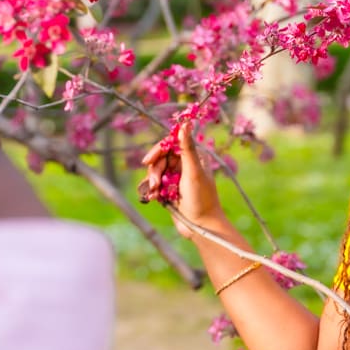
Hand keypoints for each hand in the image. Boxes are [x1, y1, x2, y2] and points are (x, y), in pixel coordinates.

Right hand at [139, 122, 225, 238]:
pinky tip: (155, 197)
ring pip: (156, 172)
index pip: (171, 144)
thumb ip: (187, 148)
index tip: (148, 160)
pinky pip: (155, 185)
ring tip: (157, 192)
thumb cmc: (202, 199)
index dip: (158, 150)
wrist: (201, 227)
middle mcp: (185, 165)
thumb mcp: (193, 171)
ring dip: (153, 181)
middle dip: (155, 170)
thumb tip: (185, 123)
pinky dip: (153, 190)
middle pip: (161, 158)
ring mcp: (177, 178)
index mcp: (194, 157)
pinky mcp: (170, 191)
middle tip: (156, 183)